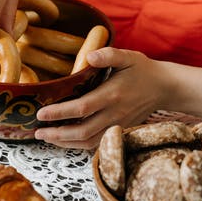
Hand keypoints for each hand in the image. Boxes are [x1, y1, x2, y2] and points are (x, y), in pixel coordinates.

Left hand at [34, 47, 174, 148]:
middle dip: (57, 134)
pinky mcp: (118, 131)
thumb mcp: (128, 56)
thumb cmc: (142, 70)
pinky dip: (77, 145)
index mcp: (112, 94)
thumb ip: (108, 55)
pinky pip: (96, 144)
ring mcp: (117, 125)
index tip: (40, 114)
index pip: (82, 108)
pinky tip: (64, 140)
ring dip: (65, 143)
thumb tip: (89, 56)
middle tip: (36, 132)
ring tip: (45, 138)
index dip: (59, 113)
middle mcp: (114, 114)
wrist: (164, 88)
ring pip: (88, 142)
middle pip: (82, 131)